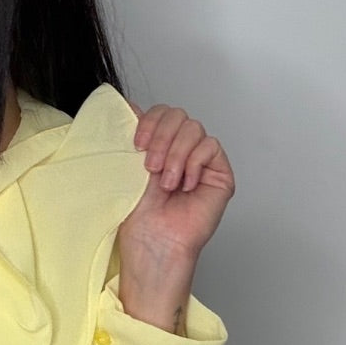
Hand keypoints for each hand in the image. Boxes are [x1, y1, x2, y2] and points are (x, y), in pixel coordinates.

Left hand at [117, 105, 234, 331]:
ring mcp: (201, 161)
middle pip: (178, 115)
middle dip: (161, 137)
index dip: (150, 121)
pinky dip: (193, 162)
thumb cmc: (138, 214)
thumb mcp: (126, 166)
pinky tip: (184, 184)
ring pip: (193, 128)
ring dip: (175, 154)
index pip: (161, 112)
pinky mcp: (219, 173)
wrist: (152, 241)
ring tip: (166, 182)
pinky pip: (210, 146)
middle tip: (150, 166)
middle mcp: (180, 150)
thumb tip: (127, 104)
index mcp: (158, 145)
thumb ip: (131, 134)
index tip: (136, 142)